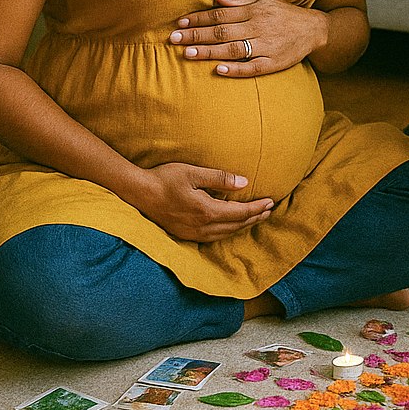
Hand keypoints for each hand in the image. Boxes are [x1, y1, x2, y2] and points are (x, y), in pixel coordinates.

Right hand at [133, 162, 274, 241]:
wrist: (137, 192)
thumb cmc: (164, 178)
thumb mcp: (193, 173)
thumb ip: (220, 178)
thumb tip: (244, 183)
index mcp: (206, 211)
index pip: (240, 213)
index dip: (258, 208)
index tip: (271, 202)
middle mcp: (201, 227)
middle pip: (235, 226)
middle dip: (254, 218)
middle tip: (269, 210)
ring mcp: (192, 233)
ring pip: (225, 234)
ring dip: (242, 226)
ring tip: (255, 218)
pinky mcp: (185, 234)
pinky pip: (213, 237)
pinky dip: (228, 231)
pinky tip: (231, 226)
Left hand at [170, 0, 327, 75]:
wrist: (314, 29)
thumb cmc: (283, 13)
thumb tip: (217, 0)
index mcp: (255, 10)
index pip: (221, 14)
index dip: (199, 19)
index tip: (180, 24)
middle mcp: (260, 27)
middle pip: (223, 32)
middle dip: (197, 36)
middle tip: (173, 40)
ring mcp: (268, 46)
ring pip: (234, 49)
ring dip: (210, 52)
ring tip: (188, 54)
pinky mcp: (275, 63)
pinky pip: (253, 67)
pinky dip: (236, 69)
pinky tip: (219, 70)